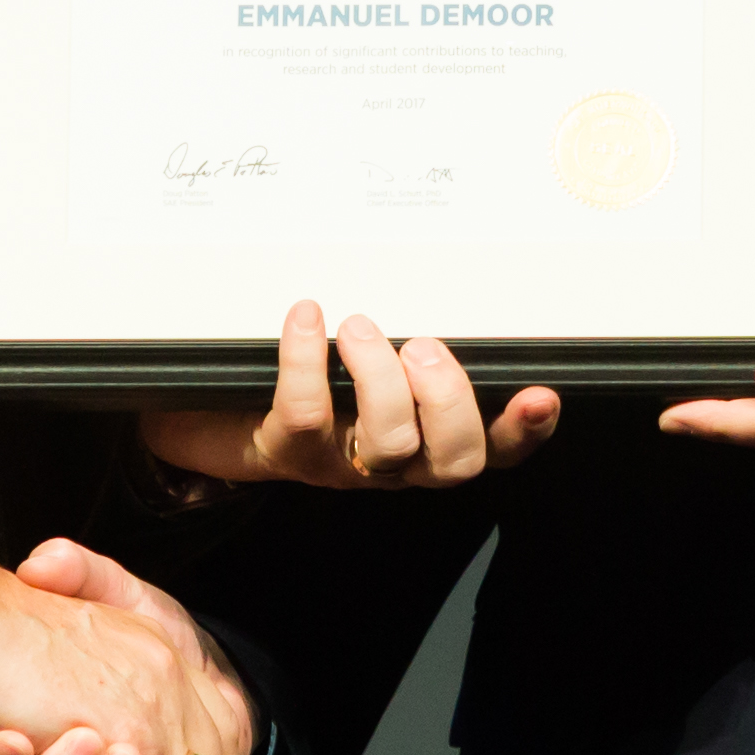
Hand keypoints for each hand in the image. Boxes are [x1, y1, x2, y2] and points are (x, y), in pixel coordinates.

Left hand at [140, 303, 560, 491]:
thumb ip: (410, 343)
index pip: (494, 450)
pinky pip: (306, 413)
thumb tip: (445, 289)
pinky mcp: (287, 452)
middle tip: (420, 344)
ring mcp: (342, 464)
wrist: (214, 419)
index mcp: (426, 440)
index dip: (524, 430)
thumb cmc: (307, 382)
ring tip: (359, 326)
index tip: (540, 394)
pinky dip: (307, 357)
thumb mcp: (368, 364)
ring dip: (381, 377)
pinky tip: (305, 317)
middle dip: (447, 397)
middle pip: (452, 460)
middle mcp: (393, 465)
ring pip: (389, 444)